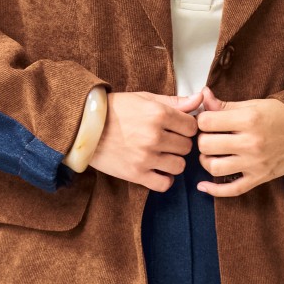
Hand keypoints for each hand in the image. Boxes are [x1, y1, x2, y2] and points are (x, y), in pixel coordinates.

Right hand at [87, 87, 202, 190]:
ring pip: (179, 166)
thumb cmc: (115, 110)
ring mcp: (146, 157)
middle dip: (179, 144)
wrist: (84, 126)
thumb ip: (174, 102)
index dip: (186, 128)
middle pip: (187, 147)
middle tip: (166, 141)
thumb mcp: (145, 99)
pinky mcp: (136, 174)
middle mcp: (154, 136)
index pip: (192, 127)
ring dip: (173, 162)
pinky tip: (157, 170)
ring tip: (161, 155)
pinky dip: (164, 179)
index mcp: (158, 114)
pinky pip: (164, 184)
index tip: (177, 128)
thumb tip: (200, 99)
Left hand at [193, 85, 283, 195]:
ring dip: (207, 161)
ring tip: (212, 154)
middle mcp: (251, 143)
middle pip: (206, 145)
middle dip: (202, 140)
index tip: (208, 121)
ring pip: (214, 168)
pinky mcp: (260, 178)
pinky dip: (214, 190)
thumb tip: (203, 96)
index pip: (206, 122)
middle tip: (210, 136)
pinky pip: (232, 190)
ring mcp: (255, 163)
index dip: (202, 120)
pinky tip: (203, 185)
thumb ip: (226, 104)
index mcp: (249, 120)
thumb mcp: (255, 104)